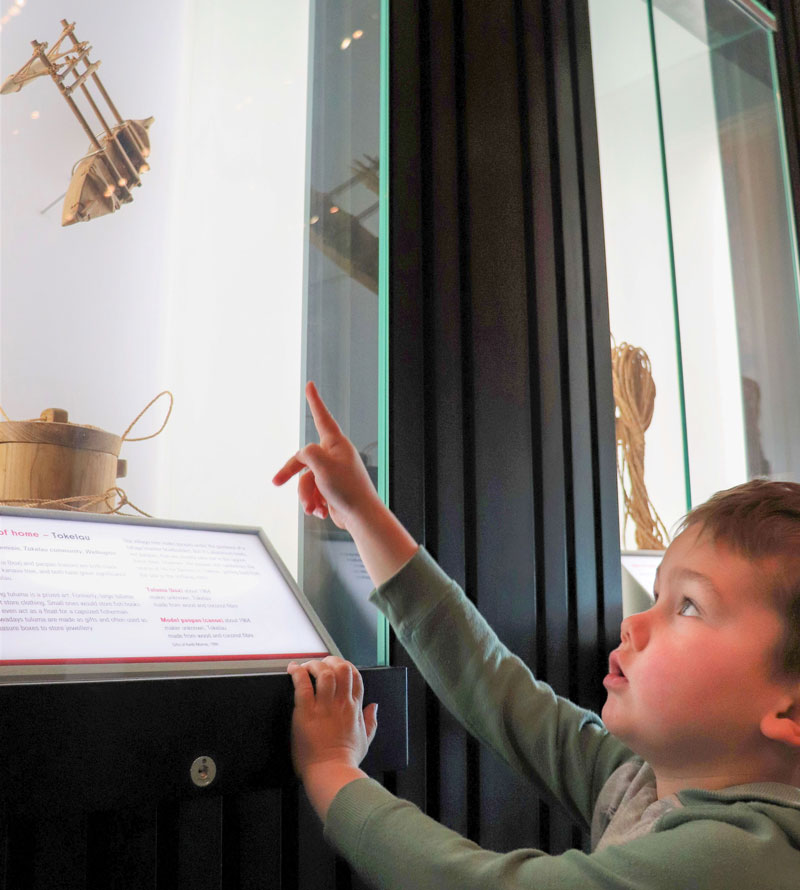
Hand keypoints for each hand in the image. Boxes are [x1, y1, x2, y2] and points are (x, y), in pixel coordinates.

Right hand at [272, 381, 380, 531]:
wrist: (360, 517)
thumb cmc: (347, 489)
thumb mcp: (322, 466)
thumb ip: (307, 454)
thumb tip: (303, 456)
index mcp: (336, 443)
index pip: (322, 417)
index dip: (314, 401)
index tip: (310, 385)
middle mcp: (334, 455)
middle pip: (303, 458)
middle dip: (291, 473)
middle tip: (276, 482)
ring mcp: (332, 472)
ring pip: (305, 479)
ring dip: (306, 496)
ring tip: (315, 508)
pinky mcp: (330, 489)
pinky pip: (312, 492)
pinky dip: (313, 503)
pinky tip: (322, 512)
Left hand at [288, 656, 378, 779]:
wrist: (331, 774)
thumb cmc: (345, 761)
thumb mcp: (365, 740)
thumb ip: (370, 721)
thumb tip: (375, 706)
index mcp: (354, 708)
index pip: (355, 676)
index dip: (346, 665)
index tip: (335, 666)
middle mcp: (341, 704)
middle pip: (342, 668)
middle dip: (331, 661)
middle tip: (320, 664)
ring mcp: (325, 707)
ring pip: (324, 673)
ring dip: (314, 665)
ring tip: (306, 667)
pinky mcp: (307, 713)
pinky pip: (303, 685)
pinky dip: (297, 673)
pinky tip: (293, 670)